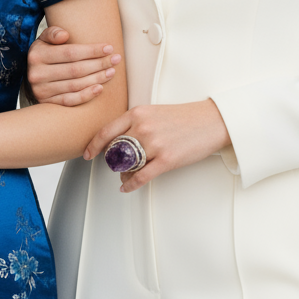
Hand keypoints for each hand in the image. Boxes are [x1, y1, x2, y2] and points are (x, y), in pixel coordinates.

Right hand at [26, 26, 119, 105]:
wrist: (31, 76)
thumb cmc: (44, 53)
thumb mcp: (44, 40)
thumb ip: (53, 33)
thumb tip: (65, 35)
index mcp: (37, 55)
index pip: (70, 53)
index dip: (92, 51)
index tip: (109, 48)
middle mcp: (37, 74)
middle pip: (75, 69)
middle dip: (99, 64)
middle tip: (116, 60)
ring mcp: (41, 91)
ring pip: (75, 85)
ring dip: (97, 78)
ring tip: (111, 72)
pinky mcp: (47, 103)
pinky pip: (70, 100)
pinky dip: (86, 95)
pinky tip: (100, 88)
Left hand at [83, 100, 230, 192]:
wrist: (211, 121)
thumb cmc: (184, 117)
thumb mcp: (154, 111)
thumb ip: (136, 122)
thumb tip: (120, 140)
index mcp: (137, 113)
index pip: (106, 131)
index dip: (93, 145)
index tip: (87, 153)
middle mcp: (143, 127)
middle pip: (115, 150)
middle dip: (111, 161)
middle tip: (112, 166)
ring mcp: (154, 144)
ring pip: (126, 165)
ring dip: (122, 174)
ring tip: (124, 176)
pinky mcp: (167, 160)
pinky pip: (141, 177)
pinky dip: (130, 184)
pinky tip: (127, 187)